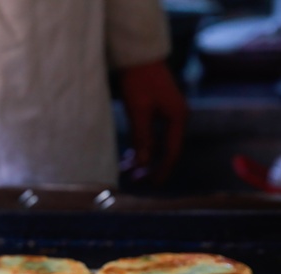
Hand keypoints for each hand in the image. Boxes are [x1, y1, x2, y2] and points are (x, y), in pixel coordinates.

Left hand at [118, 60, 188, 185]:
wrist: (138, 55)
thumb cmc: (139, 81)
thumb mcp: (138, 111)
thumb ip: (142, 138)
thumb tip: (144, 164)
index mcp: (177, 117)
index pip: (172, 151)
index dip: (162, 170)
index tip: (151, 185)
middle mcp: (176, 117)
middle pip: (166, 149)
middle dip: (151, 166)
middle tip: (135, 181)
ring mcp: (168, 113)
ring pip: (158, 143)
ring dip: (144, 157)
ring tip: (127, 170)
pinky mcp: (157, 110)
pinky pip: (153, 134)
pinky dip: (142, 145)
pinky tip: (130, 155)